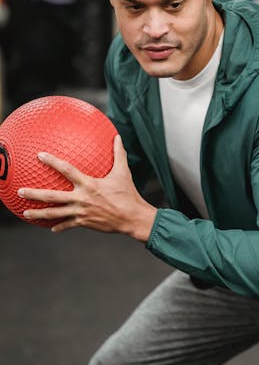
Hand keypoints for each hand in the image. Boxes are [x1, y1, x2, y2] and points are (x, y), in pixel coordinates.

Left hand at [18, 135, 156, 240]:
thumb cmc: (128, 194)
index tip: (39, 155)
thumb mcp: (123, 172)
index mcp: (89, 184)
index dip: (52, 161)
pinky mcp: (84, 222)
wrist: (132, 218)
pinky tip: (51, 227)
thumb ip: (118, 154)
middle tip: (20, 191)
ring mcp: (81, 212)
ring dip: (39, 213)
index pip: (66, 170)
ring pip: (55, 213)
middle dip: (34, 194)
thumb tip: (118, 137)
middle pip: (52, 196)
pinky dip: (59, 226)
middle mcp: (81, 198)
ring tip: (25, 212)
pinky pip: (67, 224)